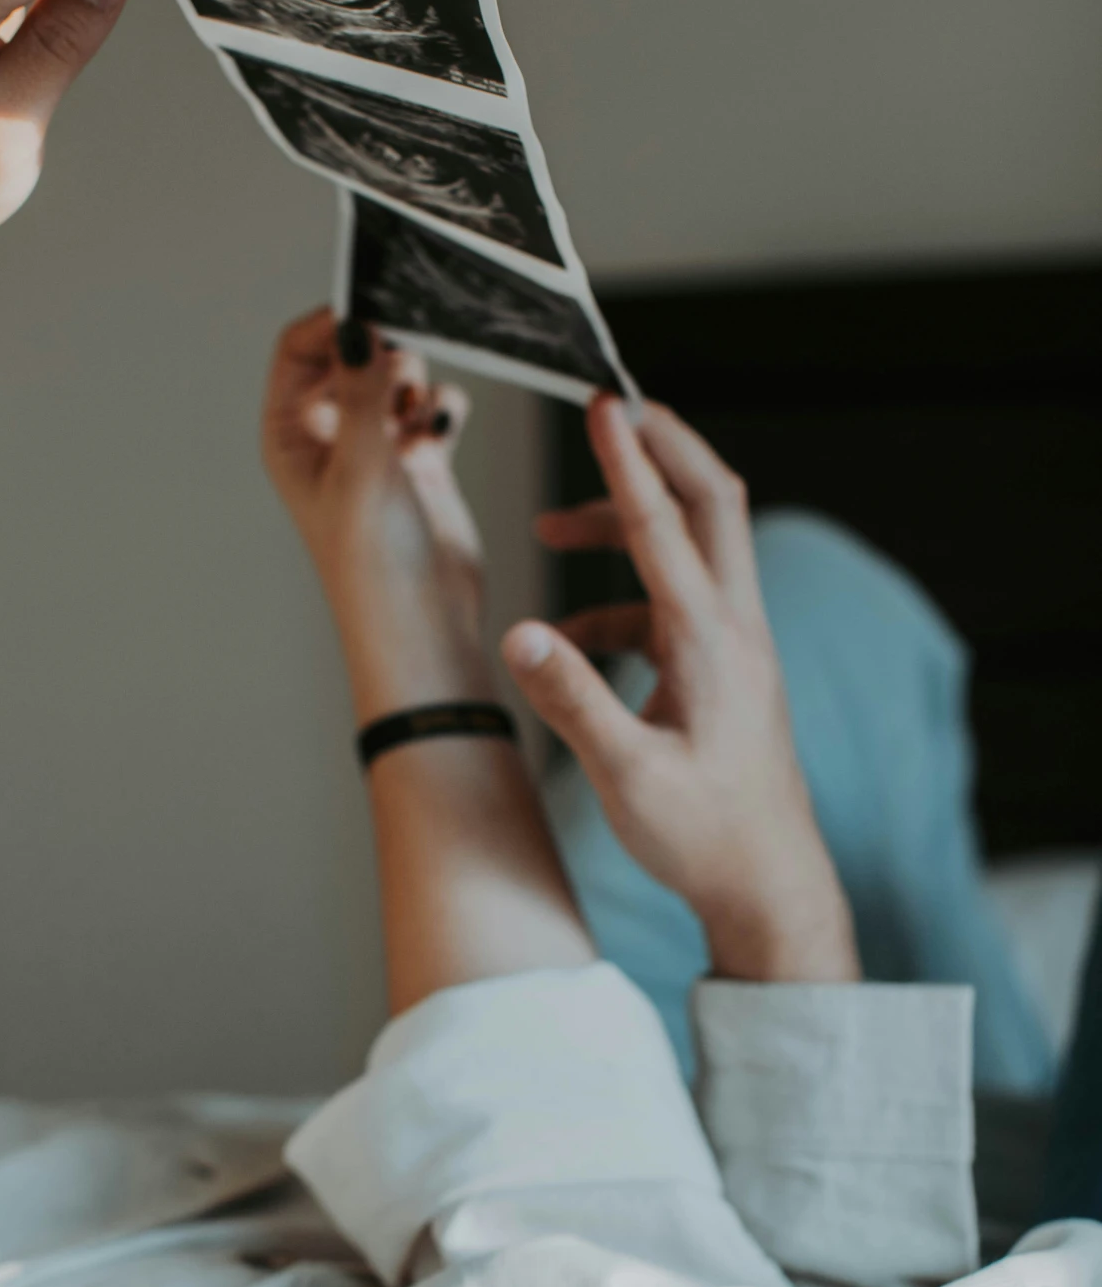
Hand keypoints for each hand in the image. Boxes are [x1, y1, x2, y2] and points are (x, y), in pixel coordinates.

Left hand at [262, 310, 488, 722]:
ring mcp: (374, 446)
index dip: (334, 324)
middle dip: (385, 349)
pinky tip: (441, 437)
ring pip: (396, 373)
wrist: (425, 628)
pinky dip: (443, 409)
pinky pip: (433, 405)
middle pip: (352, 352)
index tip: (377, 311)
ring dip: (416, 382)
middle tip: (410, 364)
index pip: (299, 348)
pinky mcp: (419, 460)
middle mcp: (327, 435)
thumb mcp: (362, 471)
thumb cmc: (374, 568)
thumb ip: (361, 394)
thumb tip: (357, 326)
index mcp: (289, 435)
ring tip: (420, 421)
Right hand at [500, 396, 857, 982]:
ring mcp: (736, 647)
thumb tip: (518, 633)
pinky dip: (621, 600)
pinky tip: (570, 641)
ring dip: (627, 525)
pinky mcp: (725, 671)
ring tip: (550, 529)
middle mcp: (734, 629)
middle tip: (610, 409)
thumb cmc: (703, 835)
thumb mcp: (625, 773)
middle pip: (711, 501)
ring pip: (690, 550)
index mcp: (710, 641)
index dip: (628, 461)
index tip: (602, 404)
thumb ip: (570, 698)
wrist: (768, 883)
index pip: (665, 526)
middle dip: (661, 447)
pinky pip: (672, 606)